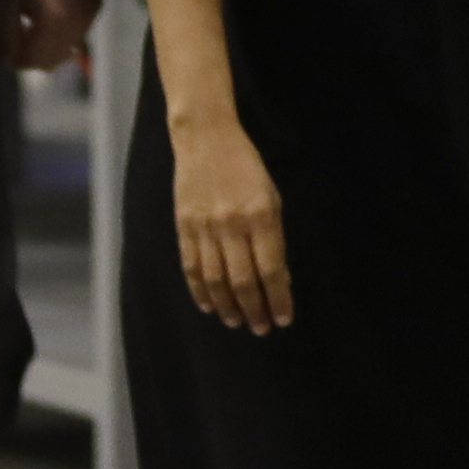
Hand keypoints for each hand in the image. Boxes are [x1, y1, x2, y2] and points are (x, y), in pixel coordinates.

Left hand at [9, 0, 102, 74]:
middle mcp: (81, 24)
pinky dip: (63, 33)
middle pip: (57, 58)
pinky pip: (79, 31)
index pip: (39, 59)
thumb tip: (6, 56)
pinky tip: (49, 17)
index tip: (4, 58)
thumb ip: (10, 29)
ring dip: (50, 46)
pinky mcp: (97, 3)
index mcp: (59, 22)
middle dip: (36, 57)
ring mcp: (92, 14)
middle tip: (16, 47)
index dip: (20, 62)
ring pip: (70, 47)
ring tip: (31, 30)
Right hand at [175, 118, 292, 334]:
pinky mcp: (184, 226)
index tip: (284, 319)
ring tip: (237, 322)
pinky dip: (200, 290)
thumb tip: (278, 277)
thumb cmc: (247, 168)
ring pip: (215, 279)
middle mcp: (233, 225)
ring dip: (227, 306)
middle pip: (243, 280)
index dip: (279, 298)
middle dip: (254, 309)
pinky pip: (191, 266)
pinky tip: (209, 306)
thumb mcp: (272, 197)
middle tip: (261, 328)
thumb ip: (274, 237)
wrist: (206, 139)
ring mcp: (205, 227)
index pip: (272, 269)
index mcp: (262, 216)